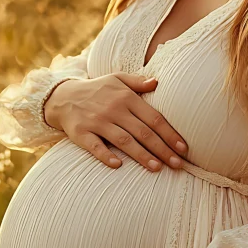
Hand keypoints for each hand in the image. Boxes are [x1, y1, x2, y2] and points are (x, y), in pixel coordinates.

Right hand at [44, 73, 188, 171]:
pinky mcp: (81, 133)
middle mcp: (113, 109)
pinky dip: (105, 156)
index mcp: (126, 97)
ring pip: (123, 141)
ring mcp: (97, 122)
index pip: (153, 117)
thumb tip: (157, 82)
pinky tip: (118, 165)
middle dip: (162, 149)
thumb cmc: (98, 90)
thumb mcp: (117, 79)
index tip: (183, 148)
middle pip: (142, 132)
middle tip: (178, 165)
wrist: (63, 96)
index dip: (170, 133)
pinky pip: (95, 146)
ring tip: (157, 168)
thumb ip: (138, 81)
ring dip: (141, 155)